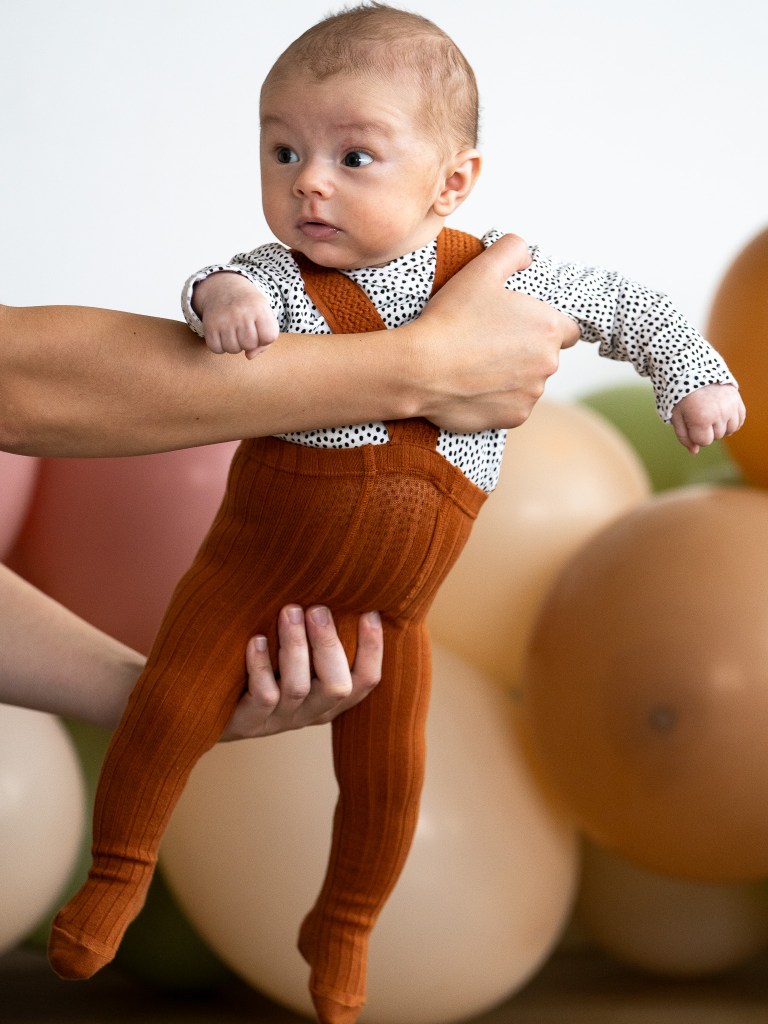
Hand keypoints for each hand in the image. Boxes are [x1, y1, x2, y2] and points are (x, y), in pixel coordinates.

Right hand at [193, 271, 279, 358]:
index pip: (269, 336)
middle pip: (250, 345)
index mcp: (259, 308)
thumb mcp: (264, 316)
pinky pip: (217, 349)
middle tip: (244, 331)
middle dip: (249, 342)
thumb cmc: (249, 308)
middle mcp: (241, 312)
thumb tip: (249, 356)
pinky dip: (220, 346)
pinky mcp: (209, 326)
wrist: (223, 288)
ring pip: (233, 349)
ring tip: (234, 332)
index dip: (265, 338)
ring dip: (234, 345)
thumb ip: (266, 340)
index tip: (259, 329)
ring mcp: (224, 319)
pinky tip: (222, 335)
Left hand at [220, 605, 381, 739]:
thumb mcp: (297, 653)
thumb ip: (317, 631)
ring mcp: (281, 718)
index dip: (373, 648)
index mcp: (332, 697)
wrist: (213, 703)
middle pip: (338, 687)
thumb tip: (339, 582)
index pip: (365, 679)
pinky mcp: (251, 721)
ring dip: (296, 646)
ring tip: (288, 611)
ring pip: (298, 687)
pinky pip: (263, 695)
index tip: (369, 611)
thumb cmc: (264, 663)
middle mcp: (312, 711)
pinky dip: (261, 666)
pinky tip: (256, 639)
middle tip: (318, 608)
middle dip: (329, 644)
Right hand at [415, 234, 579, 432]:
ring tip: (478, 366)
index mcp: (548, 327)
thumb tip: (525, 255)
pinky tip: (474, 387)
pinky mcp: (514, 417)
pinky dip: (499, 399)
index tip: (520, 327)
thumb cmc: (450, 320)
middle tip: (489, 343)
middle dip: (525, 351)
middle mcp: (548, 363)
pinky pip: (513, 406)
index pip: (567, 330)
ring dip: (512, 376)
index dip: (544, 327)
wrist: (420, 369)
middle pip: (546, 357)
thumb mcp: (480, 270)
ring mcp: (531, 394)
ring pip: (529, 383)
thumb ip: (511, 251)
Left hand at [670, 383, 745, 453]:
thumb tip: (694, 451)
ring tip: (710, 414)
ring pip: (730, 430)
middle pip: (717, 436)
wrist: (692, 370)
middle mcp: (719, 413)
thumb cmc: (680, 396)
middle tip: (699, 414)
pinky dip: (732, 421)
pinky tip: (722, 415)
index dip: (696, 435)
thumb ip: (684, 436)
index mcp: (701, 418)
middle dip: (707, 430)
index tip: (691, 423)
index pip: (704, 441)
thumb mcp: (676, 416)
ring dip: (720, 426)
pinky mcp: (737, 400)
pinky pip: (739, 421)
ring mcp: (730, 406)